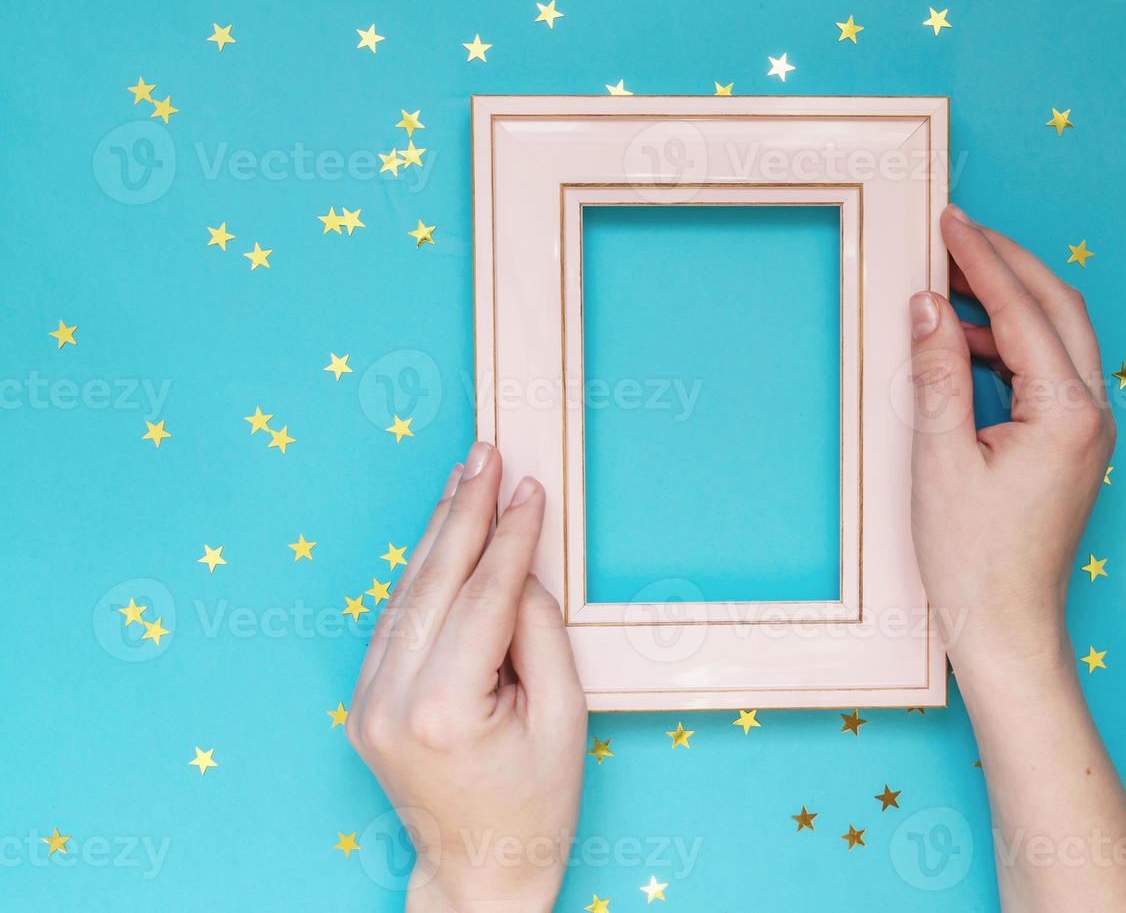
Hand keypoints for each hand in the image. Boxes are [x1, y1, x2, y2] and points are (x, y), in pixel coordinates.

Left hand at [347, 442, 586, 912]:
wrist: (480, 866)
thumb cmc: (534, 803)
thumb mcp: (564, 716)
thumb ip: (539, 631)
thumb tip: (517, 564)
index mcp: (445, 710)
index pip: (483, 597)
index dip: (511, 536)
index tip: (529, 488)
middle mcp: (392, 701)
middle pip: (433, 582)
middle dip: (463, 512)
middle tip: (486, 455)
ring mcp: (367, 703)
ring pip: (406, 593)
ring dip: (438, 533)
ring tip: (466, 479)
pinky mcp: (364, 702)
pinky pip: (396, 621)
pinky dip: (422, 574)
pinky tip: (442, 535)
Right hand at [909, 204, 1113, 680]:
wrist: (1007, 627)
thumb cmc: (973, 559)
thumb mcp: (940, 459)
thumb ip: (937, 373)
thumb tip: (928, 305)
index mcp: (1066, 413)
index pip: (1023, 308)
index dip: (981, 258)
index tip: (948, 220)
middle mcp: (1093, 413)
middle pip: (1059, 305)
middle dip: (1007, 261)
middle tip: (956, 231)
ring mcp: (1091, 428)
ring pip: (1060, 333)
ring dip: (1011, 300)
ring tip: (950, 284)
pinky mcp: (1076, 443)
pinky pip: (1051, 368)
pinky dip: (1012, 342)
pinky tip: (966, 345)